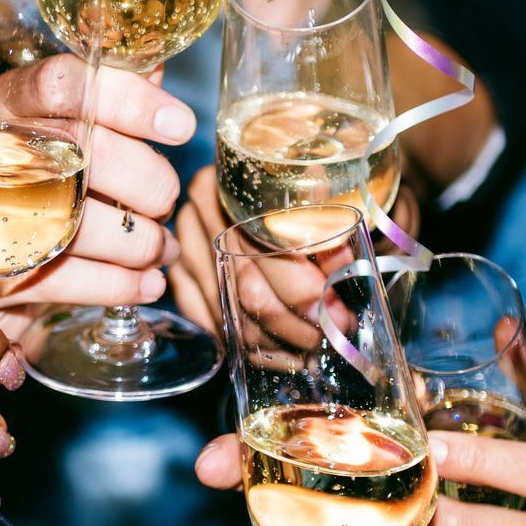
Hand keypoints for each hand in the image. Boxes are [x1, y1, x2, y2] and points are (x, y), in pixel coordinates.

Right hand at [0, 60, 196, 315]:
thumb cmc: (45, 174)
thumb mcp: (75, 124)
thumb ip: (111, 95)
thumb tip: (156, 64)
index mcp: (14, 101)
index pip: (65, 82)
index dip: (130, 101)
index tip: (181, 127)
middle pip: (80, 152)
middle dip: (145, 181)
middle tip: (166, 200)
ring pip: (75, 222)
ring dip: (138, 241)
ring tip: (162, 249)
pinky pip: (62, 279)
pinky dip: (117, 284)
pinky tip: (147, 283)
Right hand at [171, 166, 422, 335]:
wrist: (265, 172)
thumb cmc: (308, 184)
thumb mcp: (326, 194)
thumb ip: (334, 227)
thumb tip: (345, 265)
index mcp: (235, 186)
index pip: (269, 255)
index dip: (308, 293)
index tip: (340, 314)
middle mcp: (201, 216)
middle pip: (248, 293)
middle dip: (297, 328)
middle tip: (332, 337)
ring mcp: (184, 250)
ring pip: (232, 318)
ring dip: (277, 345)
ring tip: (313, 349)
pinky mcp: (180, 277)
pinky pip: (212, 326)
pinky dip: (249, 348)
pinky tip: (281, 353)